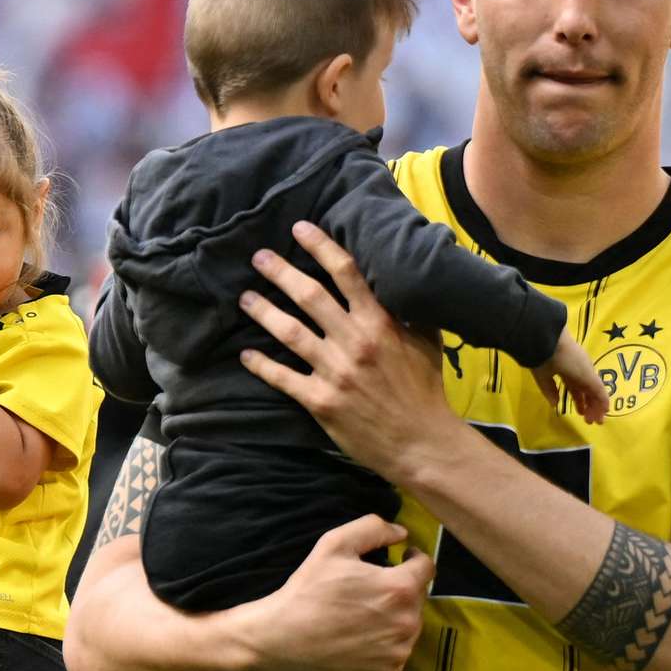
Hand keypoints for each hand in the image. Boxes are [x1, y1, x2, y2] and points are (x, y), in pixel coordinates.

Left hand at [232, 224, 470, 475]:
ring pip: (290, 332)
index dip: (320, 247)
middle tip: (258, 257)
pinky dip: (261, 365)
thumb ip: (407, 311)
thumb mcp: (426, 341)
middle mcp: (354, 341)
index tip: (299, 229)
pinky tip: (245, 355)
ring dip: (263, 312)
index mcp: (380, 322)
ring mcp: (334, 371)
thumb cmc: (424, 390)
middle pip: (309, 296)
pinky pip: (282, 377)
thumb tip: (401, 279)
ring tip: (244, 298)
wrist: (420, 441)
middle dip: (280, 272)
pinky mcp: (320, 401)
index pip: (346, 273)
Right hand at [244, 513, 429, 670]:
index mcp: (400, 589)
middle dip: (400, 592)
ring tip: (361, 621)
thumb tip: (403, 533)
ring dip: (393, 623)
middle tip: (369, 594)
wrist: (280, 642)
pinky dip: (382, 652)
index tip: (401, 560)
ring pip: (407, 631)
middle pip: (417, 601)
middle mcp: (408, 623)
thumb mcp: (333, 544)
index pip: (427, 567)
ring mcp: (399, 654)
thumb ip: (374, 528)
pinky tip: (358, 646)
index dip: (413, 559)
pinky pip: (394, 659)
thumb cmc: (307, 591)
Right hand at [535, 331, 614, 423]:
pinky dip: (602, 403)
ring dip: (596, 407)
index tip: (581, 412)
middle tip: (590, 420)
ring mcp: (586, 374)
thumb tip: (555, 404)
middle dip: (589, 405)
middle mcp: (579, 372)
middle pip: (587, 391)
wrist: (548, 341)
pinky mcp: (591, 377)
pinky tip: (604, 411)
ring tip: (598, 420)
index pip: (576, 388)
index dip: (579, 400)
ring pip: (595, 393)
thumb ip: (549, 390)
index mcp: (566, 371)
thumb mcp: (543, 376)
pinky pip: (600, 392)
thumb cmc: (541, 356)